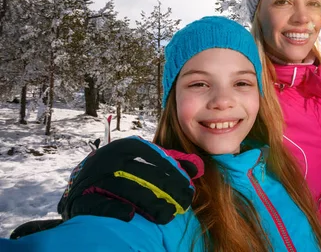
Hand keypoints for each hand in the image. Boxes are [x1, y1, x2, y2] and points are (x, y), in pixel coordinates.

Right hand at [58, 136, 203, 224]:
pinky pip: (97, 203)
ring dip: (148, 202)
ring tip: (167, 214)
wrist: (81, 186)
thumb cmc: (121, 173)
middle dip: (167, 189)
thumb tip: (197, 166)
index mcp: (125, 146)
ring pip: (126, 188)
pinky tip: (130, 215)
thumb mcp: (142, 162)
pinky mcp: (80, 197)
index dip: (171, 170)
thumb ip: (169, 162)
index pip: (152, 155)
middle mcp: (109, 158)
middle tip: (183, 203)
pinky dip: (114, 208)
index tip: (187, 186)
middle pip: (143, 173)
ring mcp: (93, 177)